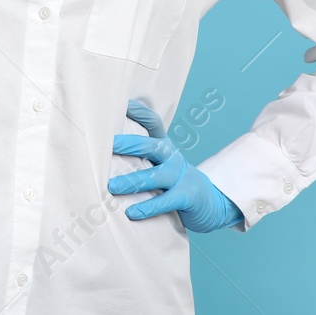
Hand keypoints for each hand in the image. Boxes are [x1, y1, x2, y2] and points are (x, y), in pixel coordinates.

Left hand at [108, 99, 243, 232]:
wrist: (213, 203)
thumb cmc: (175, 181)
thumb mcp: (160, 164)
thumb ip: (139, 156)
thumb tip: (102, 150)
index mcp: (165, 146)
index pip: (153, 122)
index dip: (139, 111)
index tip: (121, 103)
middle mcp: (173, 157)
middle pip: (151, 146)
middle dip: (129, 144)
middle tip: (107, 145)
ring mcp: (181, 176)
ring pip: (155, 176)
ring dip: (132, 181)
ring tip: (111, 186)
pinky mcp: (187, 196)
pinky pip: (166, 201)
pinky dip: (148, 207)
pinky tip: (131, 213)